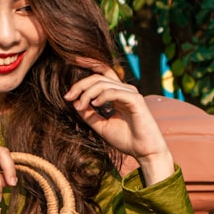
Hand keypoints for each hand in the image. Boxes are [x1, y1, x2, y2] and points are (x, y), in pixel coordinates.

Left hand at [64, 59, 174, 185]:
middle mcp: (125, 91)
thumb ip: (89, 114)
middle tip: (68, 96)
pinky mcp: (136, 100)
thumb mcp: (102, 126)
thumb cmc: (127, 140)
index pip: (103, 74)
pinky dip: (101, 96)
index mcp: (118, 95)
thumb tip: (75, 102)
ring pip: (104, 84)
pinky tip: (94, 105)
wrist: (145, 152)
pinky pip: (114, 92)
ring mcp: (131, 94)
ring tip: (80, 106)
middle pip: (99, 77)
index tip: (74, 61)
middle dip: (81, 85)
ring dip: (88, 93)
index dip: (90, 64)